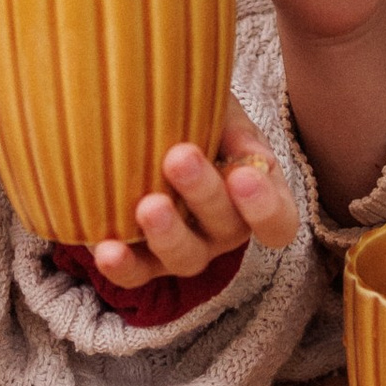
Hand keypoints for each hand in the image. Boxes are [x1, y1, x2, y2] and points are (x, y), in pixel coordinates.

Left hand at [93, 105, 301, 289]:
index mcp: (254, 198)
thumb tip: (248, 157)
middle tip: (180, 157)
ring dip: (168, 235)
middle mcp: (225, 231)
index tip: (242, 175)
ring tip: (148, 205)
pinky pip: (136, 274)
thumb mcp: (218, 111)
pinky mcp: (143, 262)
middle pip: (228, 230)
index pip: (278, 221)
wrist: (141, 126)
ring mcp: (186, 251)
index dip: (266, 208)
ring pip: (186, 259)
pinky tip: (107, 249)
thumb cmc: (191, 118)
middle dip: (205, 194)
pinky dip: (122, 266)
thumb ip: (233, 127)